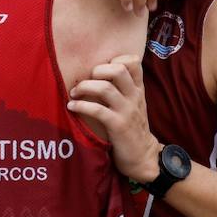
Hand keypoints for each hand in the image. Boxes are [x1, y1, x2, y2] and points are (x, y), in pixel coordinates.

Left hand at [67, 55, 163, 181]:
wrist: (143, 156)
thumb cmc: (133, 129)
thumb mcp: (134, 105)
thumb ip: (123, 90)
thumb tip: (98, 75)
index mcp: (138, 90)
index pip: (133, 61)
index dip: (114, 59)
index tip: (100, 70)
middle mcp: (134, 96)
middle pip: (118, 69)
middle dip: (97, 71)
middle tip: (86, 81)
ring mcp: (127, 111)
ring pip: (105, 87)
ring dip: (84, 87)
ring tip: (74, 93)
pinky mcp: (118, 125)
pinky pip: (98, 110)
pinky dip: (81, 106)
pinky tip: (72, 107)